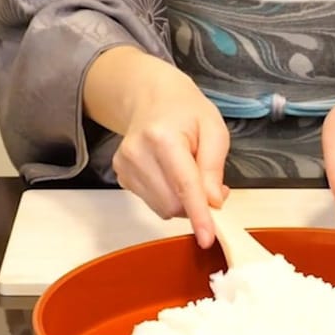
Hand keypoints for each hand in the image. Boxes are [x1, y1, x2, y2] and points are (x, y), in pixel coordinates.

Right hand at [83, 46, 229, 248]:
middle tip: (210, 183)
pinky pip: (152, 202)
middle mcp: (137, 152)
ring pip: (162, 207)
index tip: (207, 238)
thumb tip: (213, 201)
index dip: (198, 214)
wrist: (152, 96)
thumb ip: (214, 166)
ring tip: (188, 171)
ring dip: (182, 200)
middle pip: (172, 202)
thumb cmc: (186, 110)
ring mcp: (124, 165)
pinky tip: (170, 173)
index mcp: (162, 137)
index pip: (184, 184)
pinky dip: (169, 196)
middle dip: (196, 203)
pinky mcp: (121, 175)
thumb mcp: (214, 129)